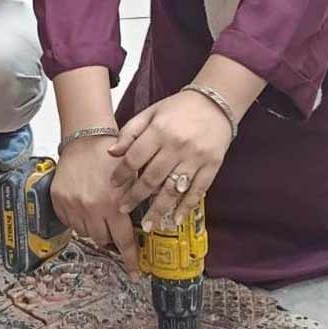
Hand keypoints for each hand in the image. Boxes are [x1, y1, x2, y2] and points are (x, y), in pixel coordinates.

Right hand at [51, 136, 138, 274]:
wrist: (84, 139)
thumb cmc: (110, 156)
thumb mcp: (131, 178)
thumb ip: (136, 202)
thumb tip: (146, 225)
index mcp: (112, 204)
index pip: (123, 240)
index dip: (130, 259)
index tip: (135, 272)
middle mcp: (91, 208)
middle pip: (102, 239)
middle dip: (110, 235)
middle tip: (113, 224)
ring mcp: (72, 206)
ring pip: (85, 233)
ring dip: (94, 226)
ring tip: (97, 209)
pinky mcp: (58, 201)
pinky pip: (70, 222)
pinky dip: (78, 219)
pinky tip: (84, 205)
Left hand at [109, 89, 231, 230]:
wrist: (215, 103)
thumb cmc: (179, 108)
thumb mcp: (151, 113)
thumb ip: (130, 132)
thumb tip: (112, 152)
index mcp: (159, 131)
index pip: (134, 157)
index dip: (122, 174)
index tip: (113, 186)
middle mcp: (176, 146)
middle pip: (151, 178)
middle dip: (135, 197)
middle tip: (123, 210)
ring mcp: (195, 158)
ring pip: (173, 189)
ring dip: (159, 209)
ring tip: (148, 225)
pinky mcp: (211, 166)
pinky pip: (197, 191)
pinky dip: (186, 207)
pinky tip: (175, 219)